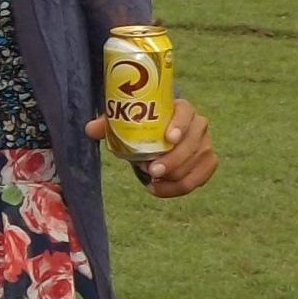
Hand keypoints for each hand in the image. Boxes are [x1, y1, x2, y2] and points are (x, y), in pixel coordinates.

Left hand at [89, 95, 216, 196]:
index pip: (186, 114)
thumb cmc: (143, 125)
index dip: (180, 125)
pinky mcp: (207, 163)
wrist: (159, 135)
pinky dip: (177, 188)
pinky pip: (197, 180)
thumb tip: (90, 129)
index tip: (169, 138)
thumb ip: (109, 123)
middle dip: (173, 160)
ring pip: (195, 165)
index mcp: (182, 109)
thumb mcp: (126, 121)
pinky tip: (157, 189)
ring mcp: (205, 145)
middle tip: (151, 170)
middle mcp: (198, 126)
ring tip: (151, 181)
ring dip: (173, 177)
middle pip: (192, 144)